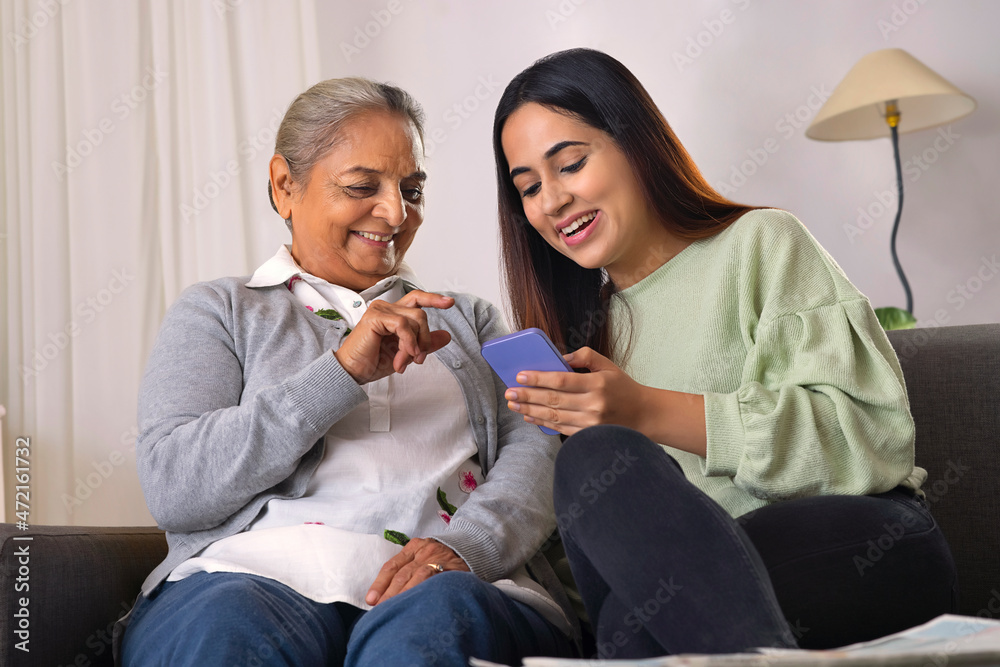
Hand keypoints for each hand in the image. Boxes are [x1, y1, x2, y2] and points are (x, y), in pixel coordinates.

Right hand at [334, 290, 453, 383]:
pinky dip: (408, 342)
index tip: (450, 302)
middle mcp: (387, 308)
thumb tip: (447, 336)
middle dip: (425, 338)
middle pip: (421, 313)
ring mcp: (380, 310)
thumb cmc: (374, 362)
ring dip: (415, 344)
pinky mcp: (375, 317)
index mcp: (394, 314)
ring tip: (405, 361)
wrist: (353, 372)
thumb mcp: (407, 353)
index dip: (434, 299)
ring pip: (415, 319)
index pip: (417, 299)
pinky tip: (402, 356)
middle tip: (418, 359)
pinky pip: (403, 325)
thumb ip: (425, 343)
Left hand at [366, 537, 469, 605]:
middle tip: (381, 610)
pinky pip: (437, 581)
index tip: (371, 599)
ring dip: (406, 595)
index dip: (380, 583)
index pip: (392, 565)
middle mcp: (426, 550)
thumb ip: (407, 568)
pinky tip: (419, 604)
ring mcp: (440, 558)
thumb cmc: (441, 557)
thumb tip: (382, 594)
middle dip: (390, 593)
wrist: (472, 547)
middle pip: (403, 573)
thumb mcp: (422, 554)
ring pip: (419, 577)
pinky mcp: (454, 568)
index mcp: (414, 546)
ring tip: (397, 609)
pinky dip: (426, 592)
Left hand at [503, 346, 649, 436]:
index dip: (539, 378)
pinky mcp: (588, 435)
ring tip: (513, 405)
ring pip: (554, 417)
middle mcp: (593, 405)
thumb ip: (584, 356)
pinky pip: (560, 429)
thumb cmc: (622, 387)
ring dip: (530, 410)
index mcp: (598, 384)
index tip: (520, 376)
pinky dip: (542, 423)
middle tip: (509, 393)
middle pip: (554, 400)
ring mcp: (590, 423)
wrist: (643, 414)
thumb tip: (559, 357)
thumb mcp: (608, 365)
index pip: (562, 380)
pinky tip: (529, 416)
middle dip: (528, 396)